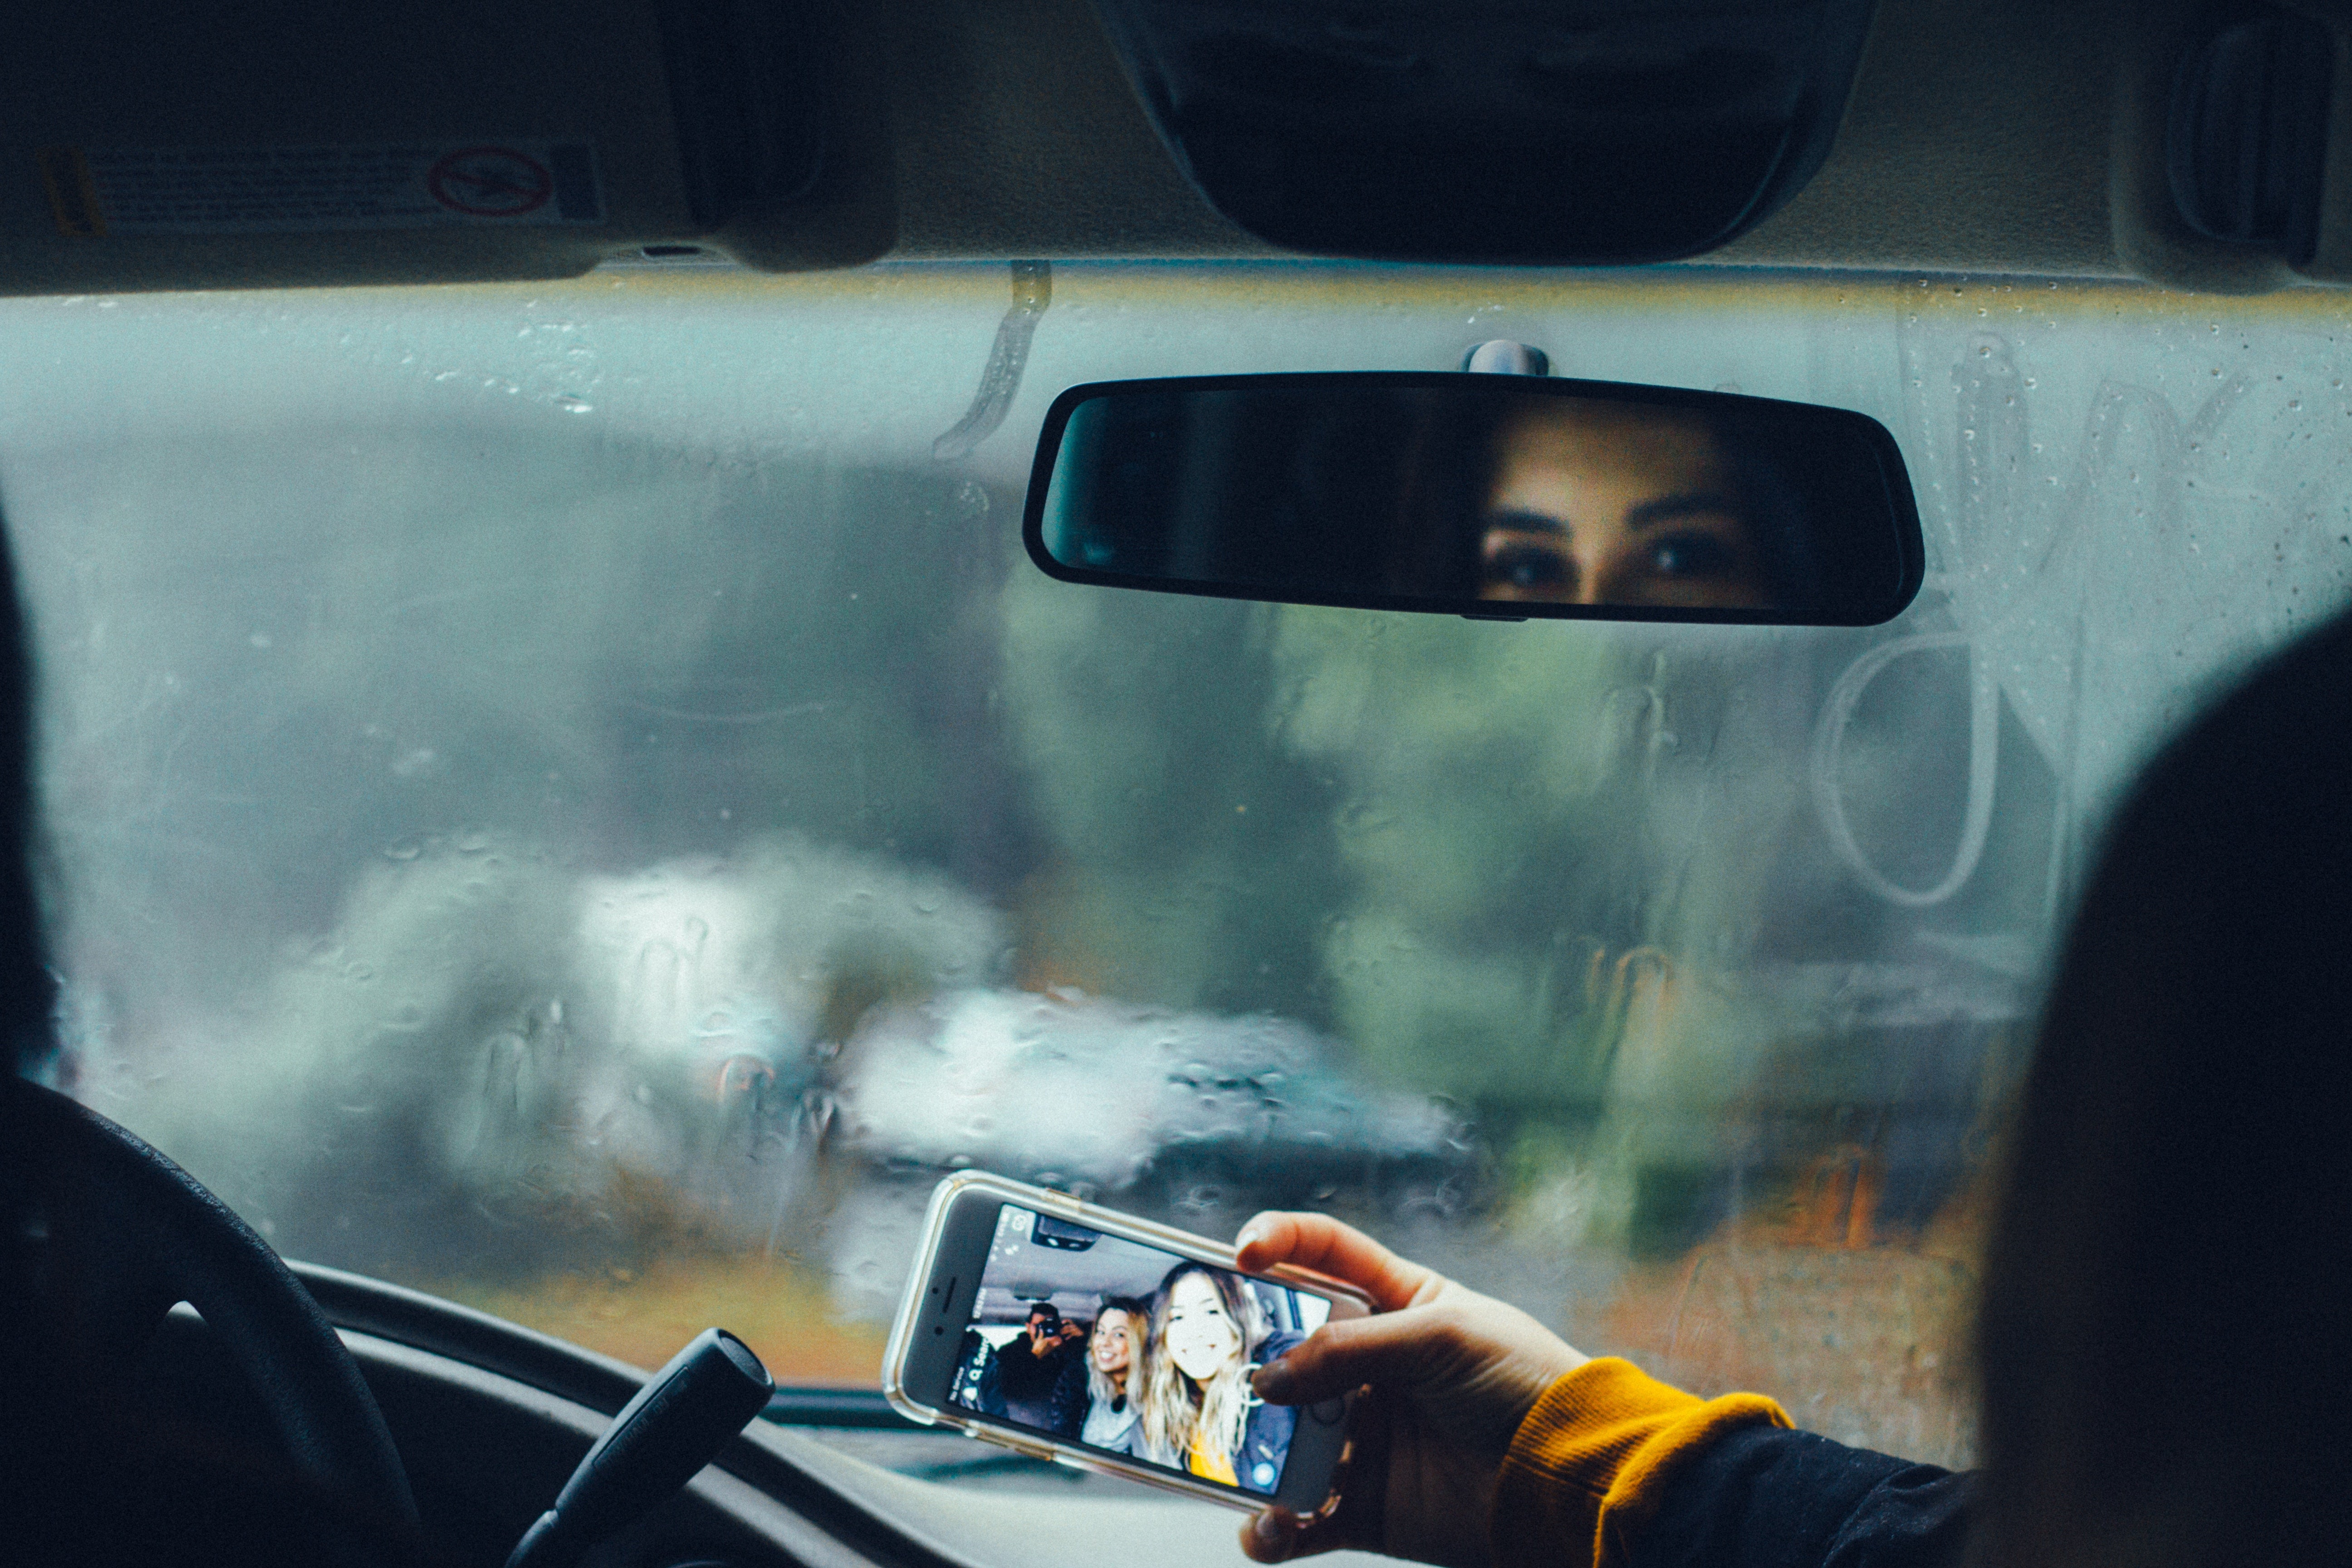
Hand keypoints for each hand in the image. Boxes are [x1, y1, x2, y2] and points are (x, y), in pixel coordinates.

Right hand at [1233, 1212, 1587, 1567]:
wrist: (1566, 1478)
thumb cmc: (1521, 1384)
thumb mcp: (1439, 1338)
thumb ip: (1349, 1349)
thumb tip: (1270, 1380)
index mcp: (1398, 1304)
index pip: (1325, 1255)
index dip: (1280, 1242)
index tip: (1240, 1255)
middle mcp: (1372, 1368)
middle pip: (1288, 1352)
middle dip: (1249, 1361)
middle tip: (1217, 1372)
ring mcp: (1365, 1436)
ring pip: (1284, 1438)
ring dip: (1254, 1449)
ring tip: (1240, 1460)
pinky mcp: (1366, 1504)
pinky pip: (1303, 1517)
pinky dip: (1274, 1527)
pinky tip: (1269, 1525)